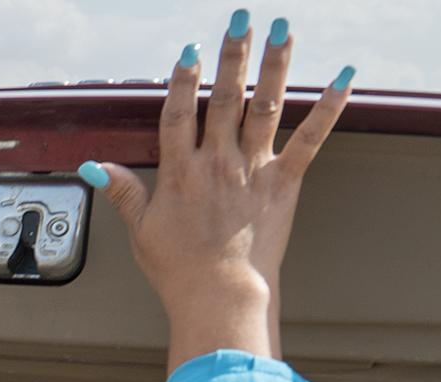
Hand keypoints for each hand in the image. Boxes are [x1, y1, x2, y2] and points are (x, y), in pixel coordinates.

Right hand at [89, 16, 351, 370]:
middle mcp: (217, 163)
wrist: (220, 296)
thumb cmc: (179, 270)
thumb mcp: (141, 231)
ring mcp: (253, 170)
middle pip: (225, 98)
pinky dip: (329, 109)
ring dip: (275, 65)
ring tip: (282, 30)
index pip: (178, 114)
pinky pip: (310, 140)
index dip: (183, 80)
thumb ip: (123, 193)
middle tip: (241, 19)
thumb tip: (96, 167)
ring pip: (265, 107)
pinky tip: (343, 80)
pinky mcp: (284, 184)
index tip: (189, 50)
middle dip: (233, 55)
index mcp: (179, 173)